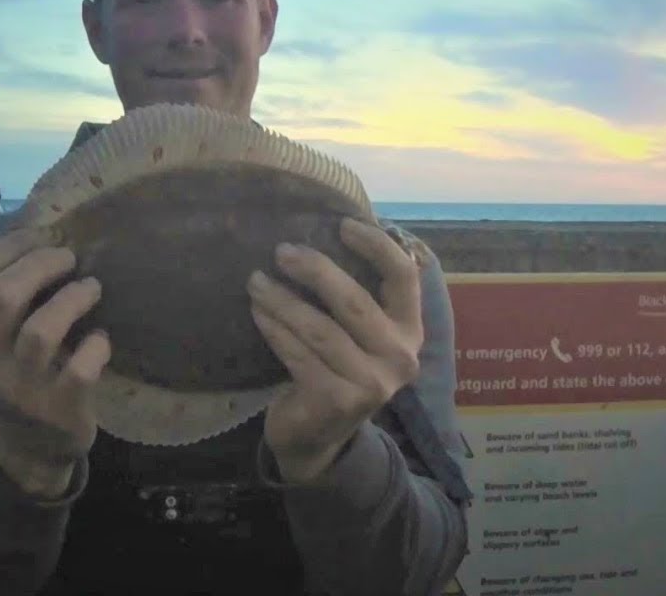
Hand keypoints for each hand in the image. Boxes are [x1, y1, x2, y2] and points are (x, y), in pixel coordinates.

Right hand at [0, 227, 109, 497]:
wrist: (28, 446)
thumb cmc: (21, 372)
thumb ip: (9, 296)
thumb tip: (45, 232)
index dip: (18, 244)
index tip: (48, 235)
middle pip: (6, 295)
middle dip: (44, 266)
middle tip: (71, 259)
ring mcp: (23, 386)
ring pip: (41, 331)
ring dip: (73, 300)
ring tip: (92, 289)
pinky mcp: (58, 408)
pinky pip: (79, 371)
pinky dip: (95, 347)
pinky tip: (101, 340)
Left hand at [248, 218, 424, 482]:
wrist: (317, 440)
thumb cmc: (336, 371)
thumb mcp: (359, 336)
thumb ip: (358, 296)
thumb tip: (328, 232)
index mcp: (410, 332)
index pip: (404, 277)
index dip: (377, 246)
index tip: (342, 224)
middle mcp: (400, 359)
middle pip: (355, 302)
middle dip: (315, 270)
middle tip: (281, 251)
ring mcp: (370, 384)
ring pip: (320, 328)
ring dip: (283, 300)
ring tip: (255, 281)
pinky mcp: (337, 401)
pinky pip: (298, 353)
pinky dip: (274, 329)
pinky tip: (257, 313)